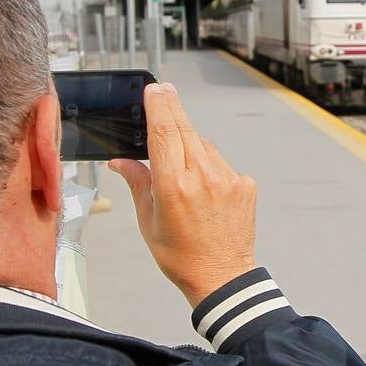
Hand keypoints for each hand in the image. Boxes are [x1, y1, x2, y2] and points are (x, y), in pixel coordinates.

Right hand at [109, 82, 257, 307]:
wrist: (223, 276)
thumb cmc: (181, 255)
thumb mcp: (148, 221)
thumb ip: (138, 184)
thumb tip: (121, 161)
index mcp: (173, 187)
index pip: (162, 134)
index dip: (158, 107)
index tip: (154, 89)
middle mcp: (203, 178)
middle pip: (185, 130)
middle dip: (172, 109)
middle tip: (164, 91)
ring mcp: (228, 180)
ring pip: (204, 146)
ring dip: (191, 145)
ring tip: (182, 168)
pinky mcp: (245, 185)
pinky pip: (222, 164)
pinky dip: (211, 166)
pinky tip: (205, 188)